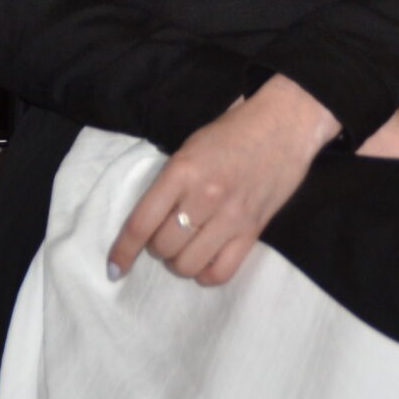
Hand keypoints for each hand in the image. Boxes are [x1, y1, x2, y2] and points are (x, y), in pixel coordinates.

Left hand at [109, 75, 337, 287]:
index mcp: (182, 170)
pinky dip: (206, 274)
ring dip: (179, 262)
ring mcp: (231, 216)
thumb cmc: (232, 132)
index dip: (123, 251)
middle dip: (156, 248)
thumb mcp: (190, 147)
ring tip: (185, 247)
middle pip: (163, 247)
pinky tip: (205, 261)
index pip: (142, 222)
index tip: (114, 268)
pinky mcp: (253, 231)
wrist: (284, 125)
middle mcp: (204, 196)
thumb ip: (170, 182)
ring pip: (188, 264)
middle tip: (165, 234)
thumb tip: (148, 222)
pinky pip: (221, 272)